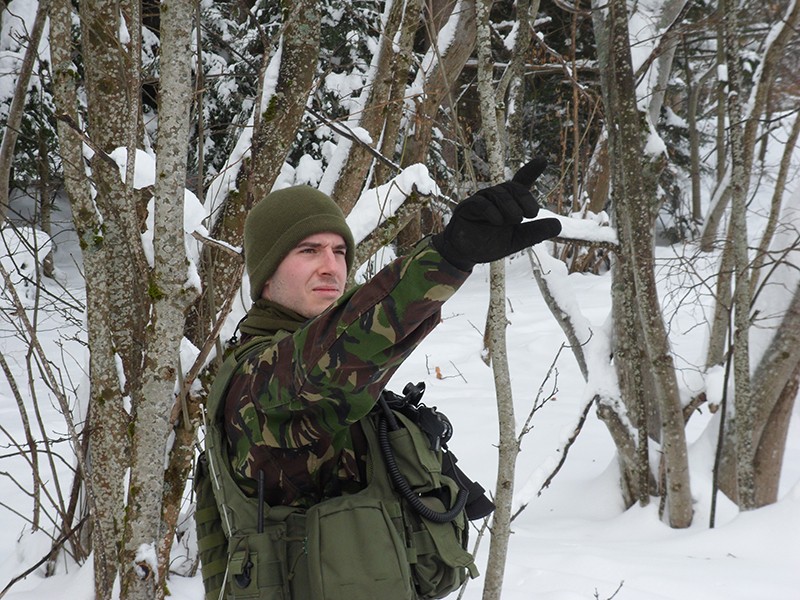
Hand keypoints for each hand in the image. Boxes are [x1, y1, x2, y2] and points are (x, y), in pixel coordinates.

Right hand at [432, 158, 561, 270]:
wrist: (468, 254)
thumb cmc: (492, 243)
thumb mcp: (518, 240)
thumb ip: (536, 232)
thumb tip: (558, 225)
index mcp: (509, 202)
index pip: (521, 182)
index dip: (531, 170)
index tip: (543, 160)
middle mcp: (495, 197)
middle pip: (513, 187)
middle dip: (525, 198)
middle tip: (532, 214)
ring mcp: (481, 200)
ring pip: (498, 193)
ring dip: (510, 206)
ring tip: (516, 220)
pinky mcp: (467, 208)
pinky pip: (480, 203)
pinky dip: (491, 211)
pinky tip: (498, 221)